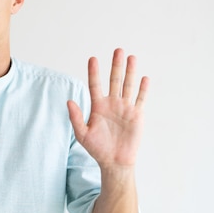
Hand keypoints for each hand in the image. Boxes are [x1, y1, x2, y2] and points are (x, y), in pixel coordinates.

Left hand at [67, 48, 148, 169]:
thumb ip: (76, 117)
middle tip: (117, 50)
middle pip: (114, 80)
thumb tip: (69, 101)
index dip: (94, 72)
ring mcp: (125, 108)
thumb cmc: (97, 149)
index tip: (93, 59)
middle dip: (116, 66)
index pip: (95, 85)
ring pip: (128, 86)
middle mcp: (112, 103)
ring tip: (131, 57)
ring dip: (130, 72)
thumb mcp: (82, 134)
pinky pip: (140, 99)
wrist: (114, 162)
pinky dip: (142, 89)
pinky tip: (144, 78)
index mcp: (98, 106)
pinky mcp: (136, 115)